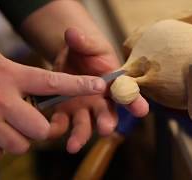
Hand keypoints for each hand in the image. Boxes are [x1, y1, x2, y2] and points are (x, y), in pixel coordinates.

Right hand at [0, 43, 105, 159]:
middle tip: (28, 119)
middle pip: (40, 129)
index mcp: (10, 76)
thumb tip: (44, 91)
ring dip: (17, 137)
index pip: (53, 82)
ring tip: (4, 123)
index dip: (80, 85)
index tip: (100, 85)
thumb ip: (22, 77)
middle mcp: (0, 100)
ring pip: (20, 144)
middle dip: (39, 129)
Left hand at [49, 28, 148, 152]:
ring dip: (81, 136)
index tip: (141, 110)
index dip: (135, 102)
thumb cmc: (87, 52)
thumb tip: (73, 33)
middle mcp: (101, 101)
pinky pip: (62, 123)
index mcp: (113, 85)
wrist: (71, 59)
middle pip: (107, 115)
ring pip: (85, 125)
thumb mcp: (88, 45)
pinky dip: (56, 128)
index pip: (128, 94)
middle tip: (106, 129)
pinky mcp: (65, 112)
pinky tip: (49, 132)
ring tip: (73, 146)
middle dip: (107, 122)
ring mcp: (83, 109)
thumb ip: (83, 41)